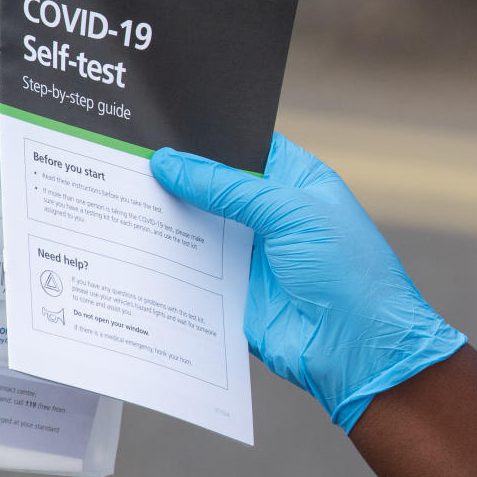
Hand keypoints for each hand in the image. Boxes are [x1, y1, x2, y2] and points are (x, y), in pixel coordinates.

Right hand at [150, 133, 465, 430]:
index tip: (161, 125)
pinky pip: (189, 269)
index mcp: (293, 181)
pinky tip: (132, 241)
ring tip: (119, 191)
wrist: (356, 351)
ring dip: (166, 217)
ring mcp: (248, 252)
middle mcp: (268, 213)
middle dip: (177, 176)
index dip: (207, 136)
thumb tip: (171, 164)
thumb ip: (228, 188)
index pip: (244, 146)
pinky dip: (165, 259)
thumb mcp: (289, 212)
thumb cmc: (348, 272)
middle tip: (129, 156)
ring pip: (196, 226)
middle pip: (212, 186)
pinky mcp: (230, 290)